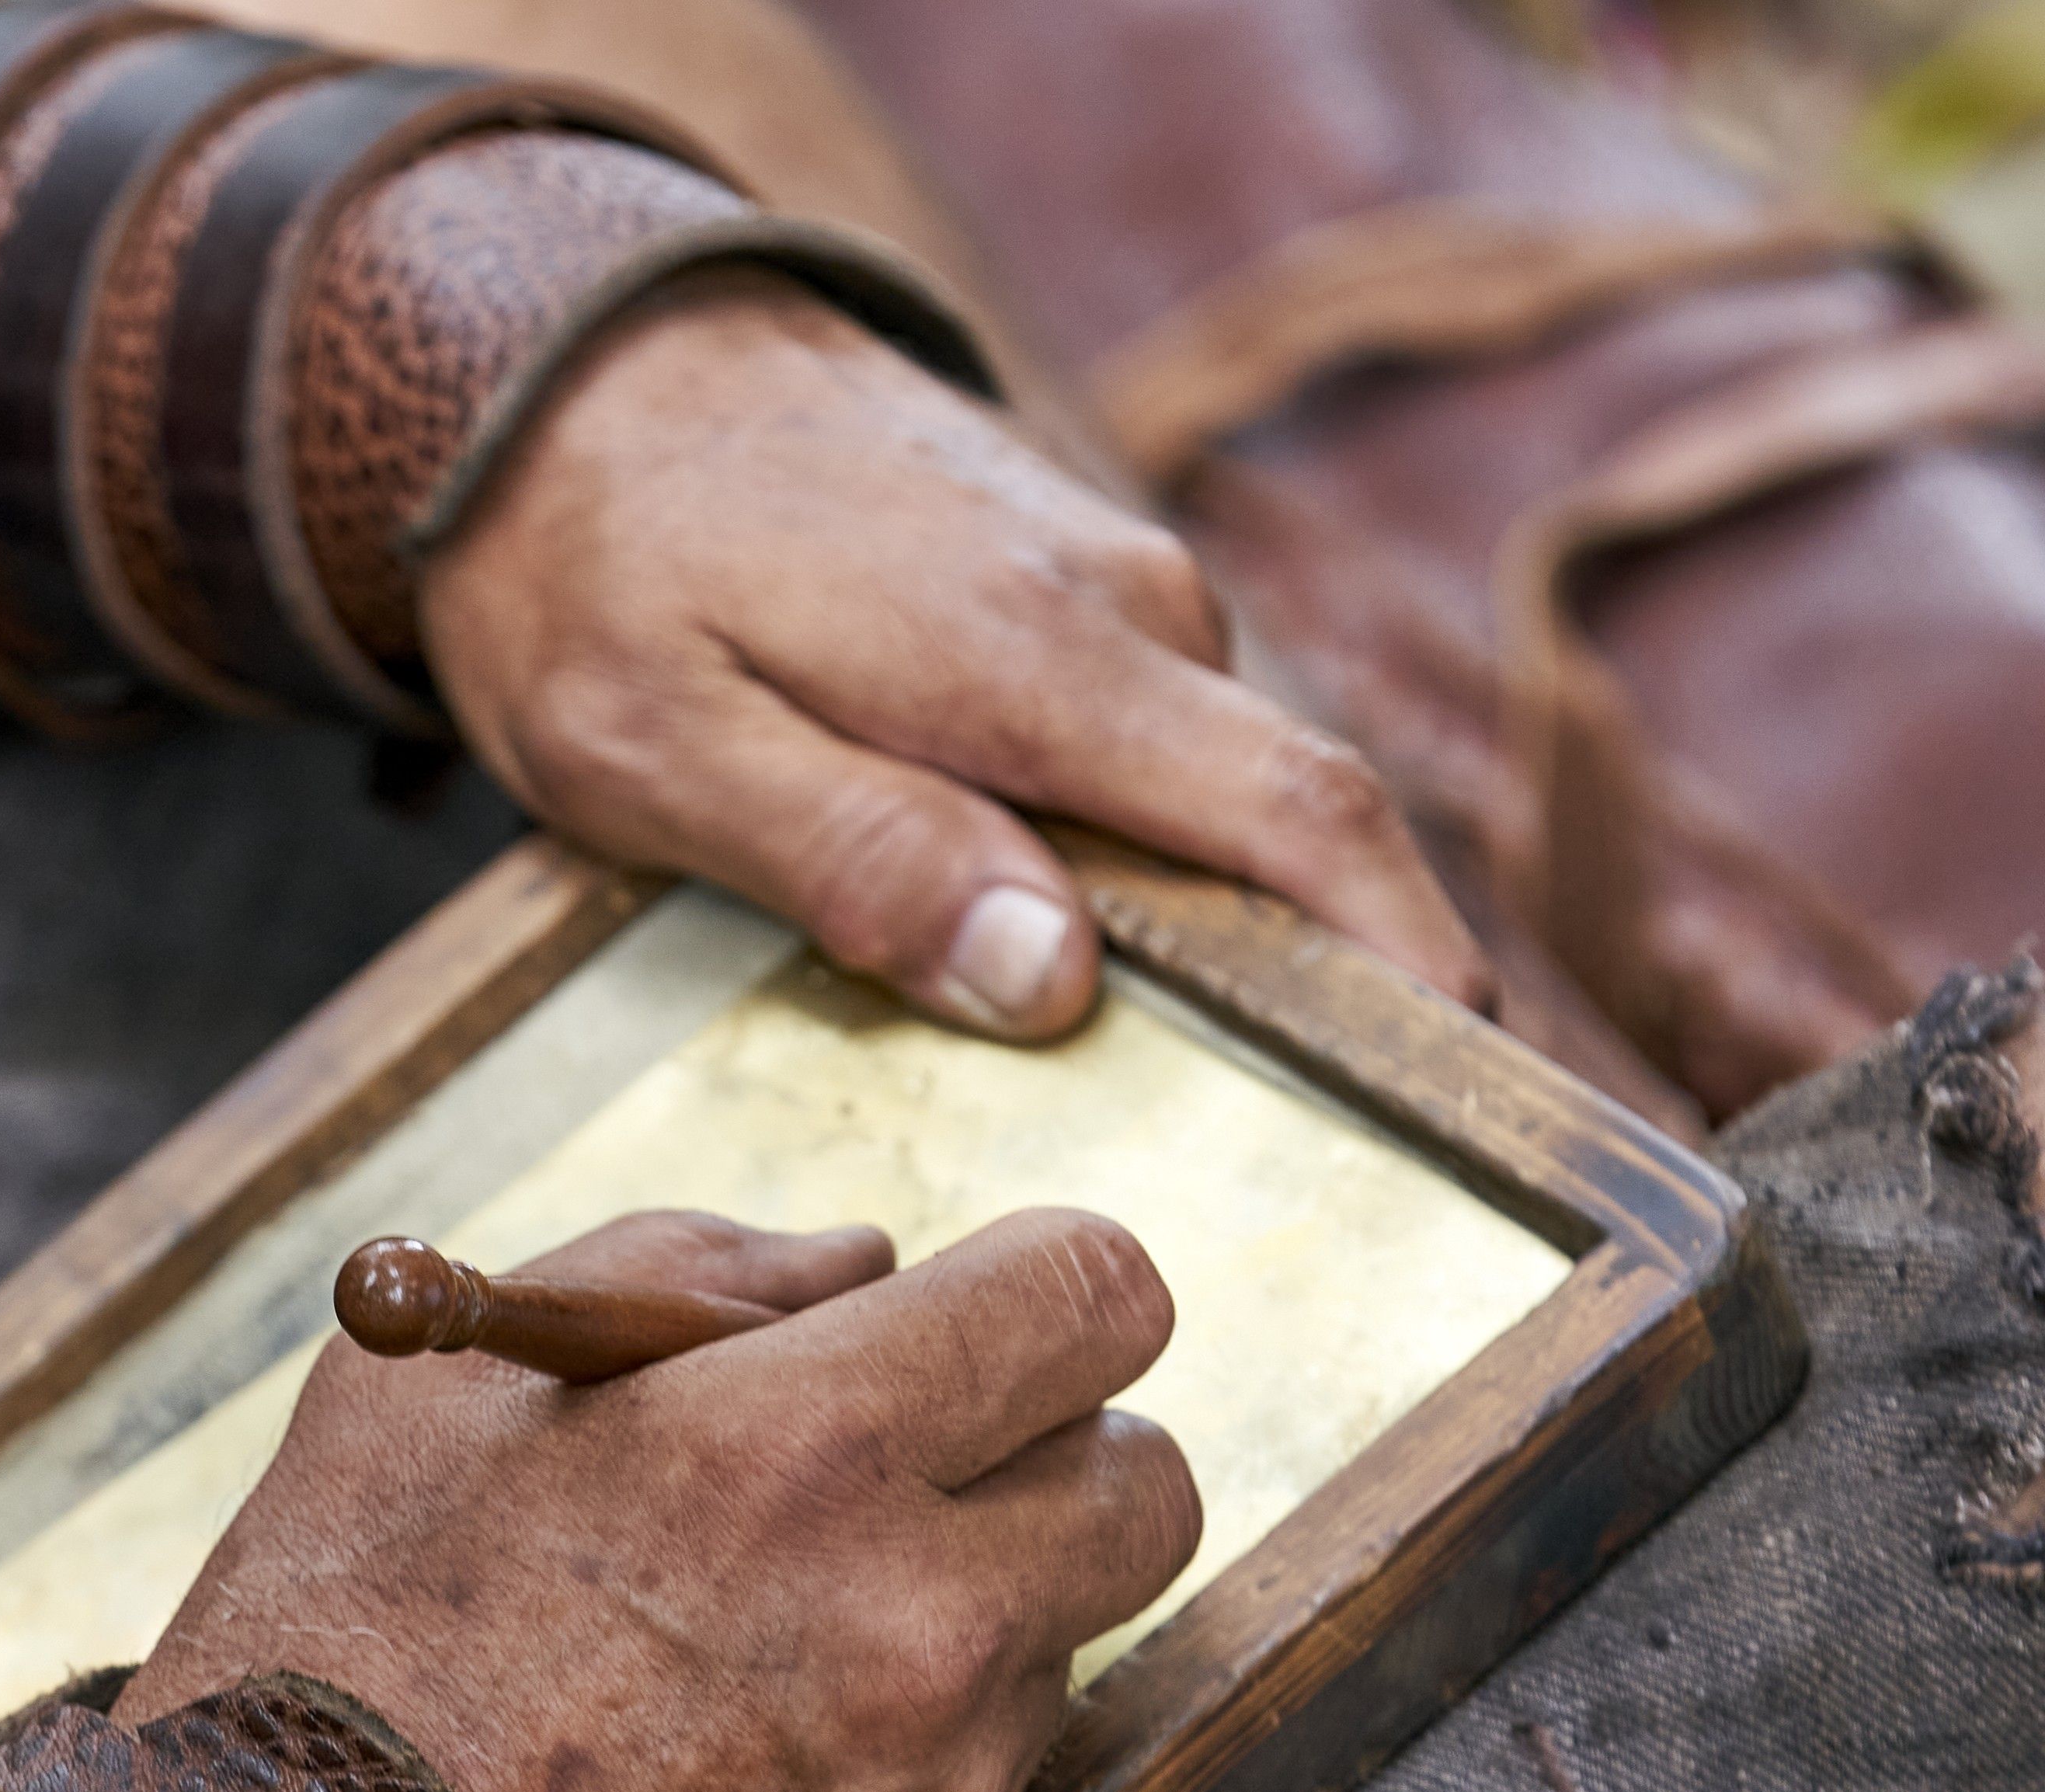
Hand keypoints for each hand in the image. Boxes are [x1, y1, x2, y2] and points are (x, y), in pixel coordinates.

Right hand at [121, 1207, 1200, 1791]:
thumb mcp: (454, 1378)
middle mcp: (917, 1622)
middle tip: (923, 1477)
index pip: (1099, 1297)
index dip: (1052, 1288)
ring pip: (1061, 1656)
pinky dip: (900, 1779)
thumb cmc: (345, 1641)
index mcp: (812, 1443)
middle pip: (1151, 1485)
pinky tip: (738, 1786)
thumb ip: (687, 1270)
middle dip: (1056, 1457)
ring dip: (964, 1629)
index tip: (994, 1318)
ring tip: (764, 1656)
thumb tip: (860, 1266)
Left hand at [418, 277, 1487, 1039]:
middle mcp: (1130, 616)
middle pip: (1294, 839)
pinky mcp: (1084, 608)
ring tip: (1137, 1091)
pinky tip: (1052, 954)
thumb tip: (1051, 978)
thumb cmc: (595, 565)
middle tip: (1292, 1178)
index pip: (1304, 822)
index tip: (1466, 1109)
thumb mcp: (658, 744)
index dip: (1412, 971)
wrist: (578, 360)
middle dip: (1324, 1002)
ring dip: (1201, 944)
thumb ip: (854, 854)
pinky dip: (1138, 870)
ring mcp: (1119, 601)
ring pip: (1214, 811)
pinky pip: (1157, 767)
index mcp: (1042, 656)